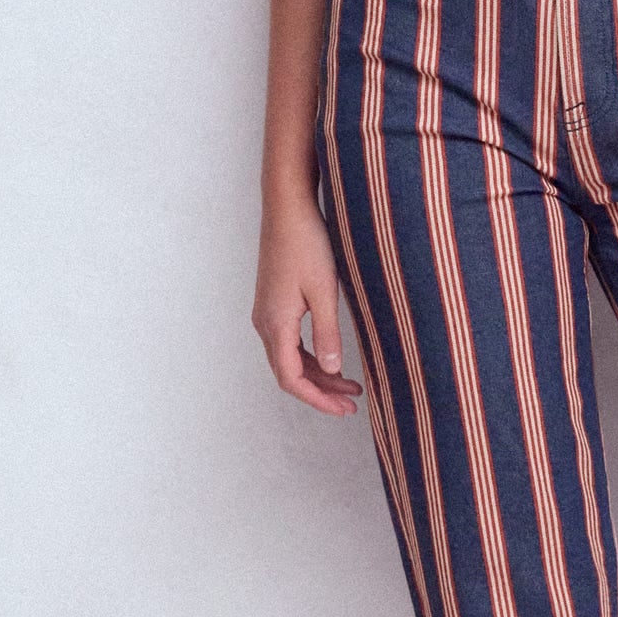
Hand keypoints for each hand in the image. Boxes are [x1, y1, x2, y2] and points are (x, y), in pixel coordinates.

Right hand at [253, 192, 363, 415]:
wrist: (287, 207)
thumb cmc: (306, 244)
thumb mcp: (324, 291)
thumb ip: (328, 334)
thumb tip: (333, 370)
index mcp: (275, 324)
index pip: (291, 379)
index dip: (318, 399)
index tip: (344, 409)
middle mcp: (265, 323)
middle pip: (289, 373)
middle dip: (321, 391)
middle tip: (353, 403)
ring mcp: (267, 312)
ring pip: (289, 358)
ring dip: (318, 374)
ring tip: (350, 385)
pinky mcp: (274, 302)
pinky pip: (289, 341)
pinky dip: (310, 355)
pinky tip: (332, 358)